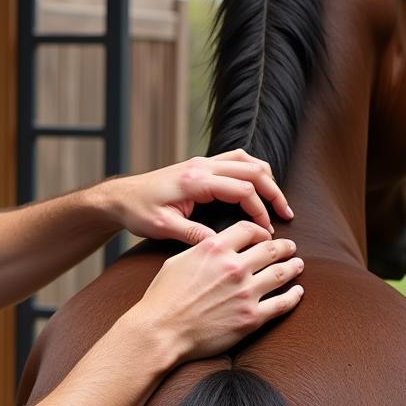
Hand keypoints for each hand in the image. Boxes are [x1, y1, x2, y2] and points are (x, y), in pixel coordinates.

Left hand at [101, 149, 293, 244]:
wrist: (119, 197)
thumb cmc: (138, 211)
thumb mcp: (164, 228)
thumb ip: (193, 234)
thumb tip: (222, 245)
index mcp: (195, 181)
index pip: (242, 189)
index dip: (259, 210)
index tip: (267, 231)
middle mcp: (201, 166)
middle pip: (252, 170)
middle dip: (273, 191)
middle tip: (286, 214)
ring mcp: (201, 162)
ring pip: (246, 160)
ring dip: (265, 178)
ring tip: (277, 201)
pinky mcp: (199, 165)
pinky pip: (234, 160)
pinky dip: (251, 171)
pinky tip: (257, 188)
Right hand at [134, 220, 303, 360]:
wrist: (161, 331)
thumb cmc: (162, 299)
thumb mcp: (178, 262)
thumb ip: (202, 251)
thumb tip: (216, 248)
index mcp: (215, 250)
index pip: (248, 230)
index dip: (261, 231)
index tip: (265, 236)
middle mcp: (234, 267)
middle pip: (270, 249)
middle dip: (284, 247)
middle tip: (290, 247)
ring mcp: (246, 293)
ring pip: (281, 273)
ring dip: (292, 267)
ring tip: (297, 265)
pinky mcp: (251, 318)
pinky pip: (282, 304)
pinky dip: (294, 296)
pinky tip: (298, 292)